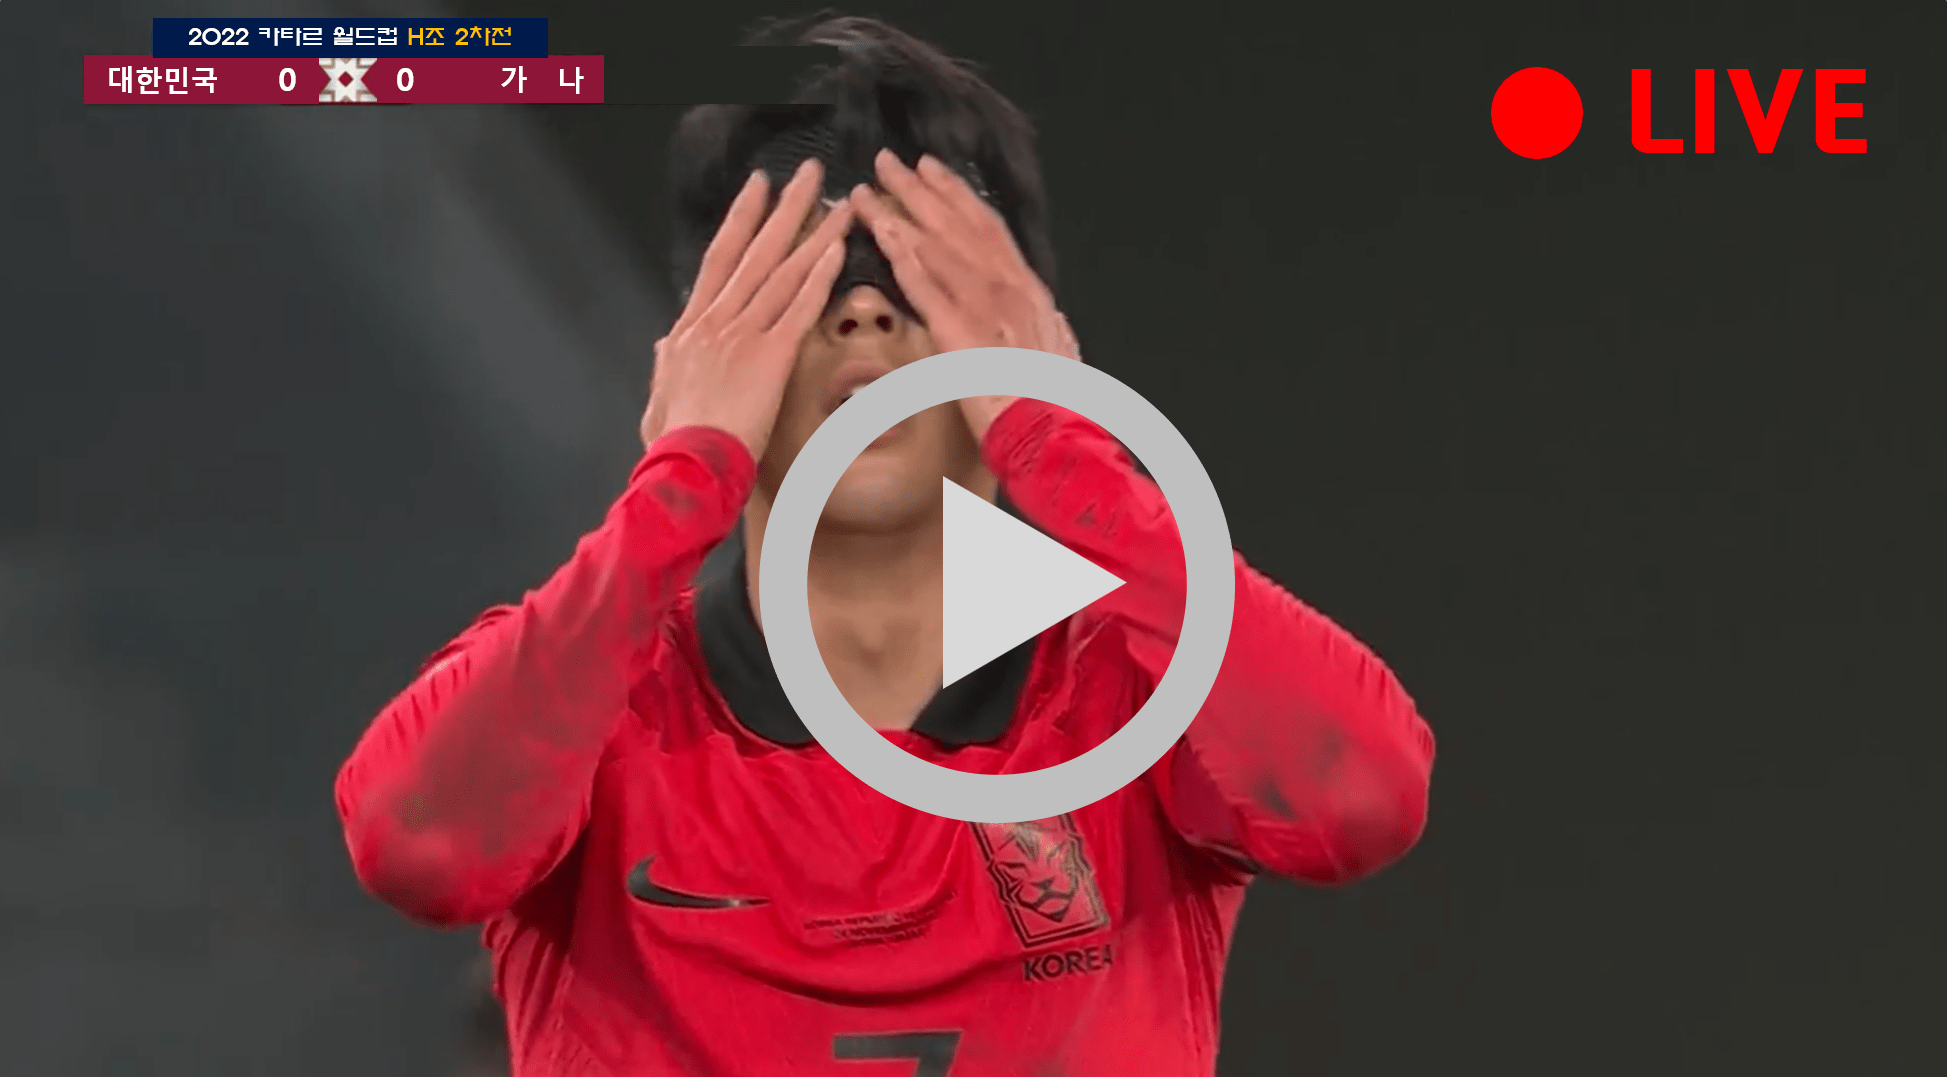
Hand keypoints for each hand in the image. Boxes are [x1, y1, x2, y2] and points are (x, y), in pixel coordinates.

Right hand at [641, 159, 853, 459]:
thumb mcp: (658, 395)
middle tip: (810, 173)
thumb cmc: (673, 442)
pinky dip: (818, 276)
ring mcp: (743, 334)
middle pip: (756, 251)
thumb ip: (666, 363)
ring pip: (784, 272)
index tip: (759, 187)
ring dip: (814, 233)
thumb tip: (669, 342)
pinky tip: (837, 249)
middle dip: (785, 207)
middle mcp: (717, 320)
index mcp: (692, 327)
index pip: (721, 258)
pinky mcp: (770, 357)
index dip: (742, 219)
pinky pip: (798, 307)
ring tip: (840, 203)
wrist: (686, 464)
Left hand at [848, 150, 1080, 441]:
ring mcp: (983, 305)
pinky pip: (924, 283)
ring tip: (869, 187)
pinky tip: (880, 231)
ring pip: (936, 244)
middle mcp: (1008, 285)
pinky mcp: (959, 331)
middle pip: (957, 222)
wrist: (1056, 435)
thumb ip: (1051, 331)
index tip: (933, 172)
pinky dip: (902, 253)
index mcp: (1029, 290)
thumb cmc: (1058, 406)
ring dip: (900, 211)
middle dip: (921, 188)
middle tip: (889, 161)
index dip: (957, 196)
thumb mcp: (1062, 356)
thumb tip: (1052, 317)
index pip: (988, 228)